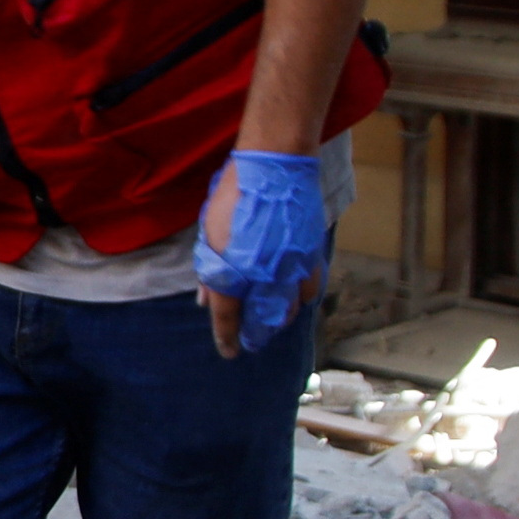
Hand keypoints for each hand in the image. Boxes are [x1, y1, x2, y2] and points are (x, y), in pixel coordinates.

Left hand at [192, 146, 332, 360]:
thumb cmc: (234, 194)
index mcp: (233, 271)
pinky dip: (301, 300)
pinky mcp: (311, 256)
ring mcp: (291, 268)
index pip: (228, 318)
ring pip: (288, 310)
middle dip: (256, 336)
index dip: (227, 338)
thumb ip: (209, 269)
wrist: (276, 165)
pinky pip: (310, 290)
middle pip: (263, 322)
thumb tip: (206, 299)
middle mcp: (263, 277)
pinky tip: (295, 299)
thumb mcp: (209, 231)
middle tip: (251, 341)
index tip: (229, 352)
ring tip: (270, 323)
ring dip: (277, 321)